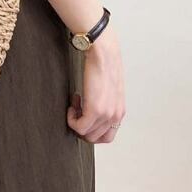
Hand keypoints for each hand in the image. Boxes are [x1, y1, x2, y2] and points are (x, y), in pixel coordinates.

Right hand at [66, 24, 125, 143]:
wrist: (103, 53)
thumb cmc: (105, 65)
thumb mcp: (110, 88)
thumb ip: (106, 102)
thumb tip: (92, 107)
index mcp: (119, 111)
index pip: (106, 136)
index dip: (91, 129)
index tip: (84, 113)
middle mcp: (115, 116)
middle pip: (95, 138)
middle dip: (82, 127)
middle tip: (77, 108)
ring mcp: (106, 115)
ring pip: (86, 135)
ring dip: (76, 121)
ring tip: (75, 103)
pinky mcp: (95, 110)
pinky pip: (79, 127)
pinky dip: (71, 119)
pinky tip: (73, 102)